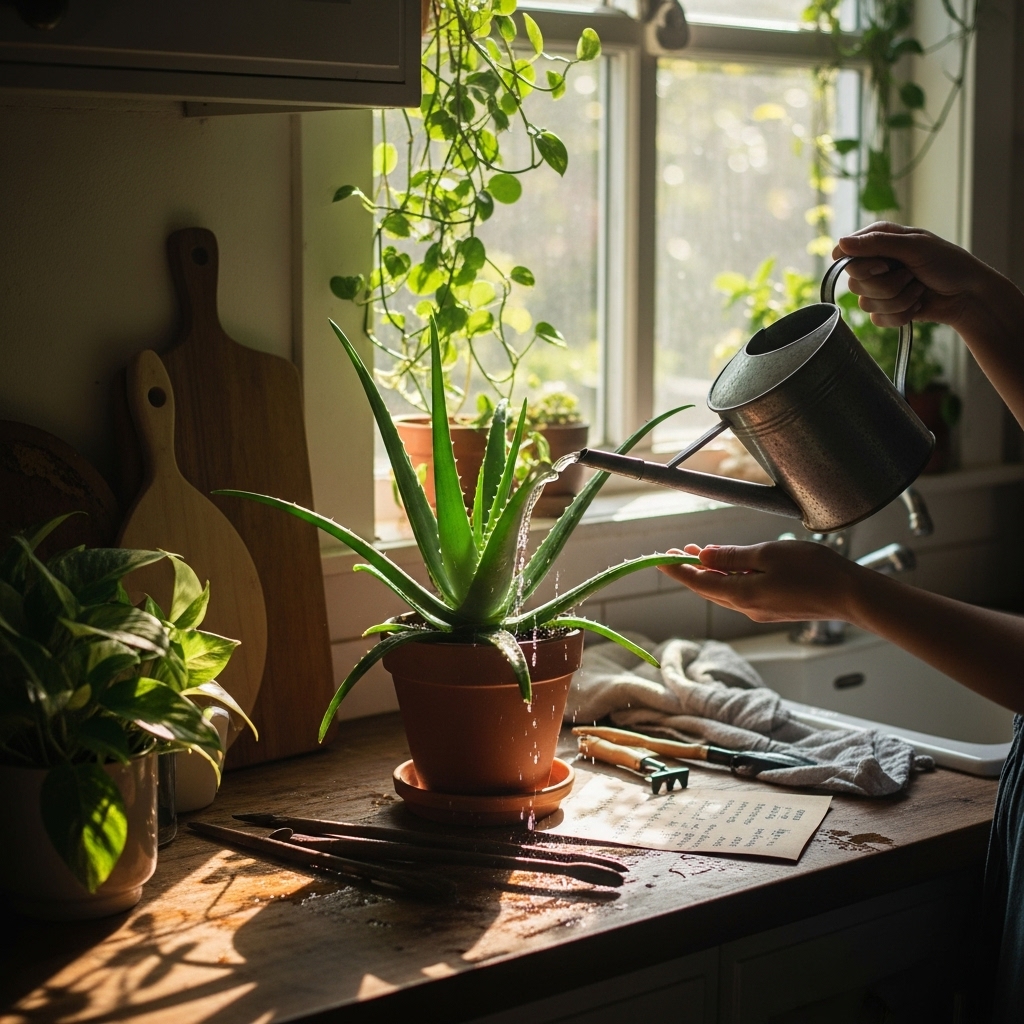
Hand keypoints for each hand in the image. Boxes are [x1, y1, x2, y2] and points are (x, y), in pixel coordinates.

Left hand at [657, 541, 862, 622]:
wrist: (850, 596)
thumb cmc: (814, 571)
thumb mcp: (767, 554)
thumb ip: (732, 556)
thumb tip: (703, 556)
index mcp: (741, 595)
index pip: (698, 582)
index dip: (677, 570)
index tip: (659, 558)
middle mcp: (747, 607)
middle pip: (709, 587)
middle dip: (690, 569)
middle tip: (674, 552)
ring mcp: (761, 610)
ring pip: (725, 590)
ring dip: (710, 572)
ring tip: (697, 553)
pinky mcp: (774, 609)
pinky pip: (743, 592)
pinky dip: (730, 577)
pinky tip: (730, 565)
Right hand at [832, 221, 996, 332]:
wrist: (968, 294)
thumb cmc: (948, 264)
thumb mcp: (914, 247)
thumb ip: (877, 244)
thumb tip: (840, 243)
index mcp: (879, 242)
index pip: (847, 255)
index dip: (862, 265)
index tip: (884, 265)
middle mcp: (875, 264)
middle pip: (855, 283)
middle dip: (887, 284)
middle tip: (910, 275)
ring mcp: (879, 289)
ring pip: (866, 304)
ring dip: (899, 299)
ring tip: (918, 289)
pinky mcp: (885, 310)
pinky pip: (877, 320)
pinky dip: (901, 314)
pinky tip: (917, 304)